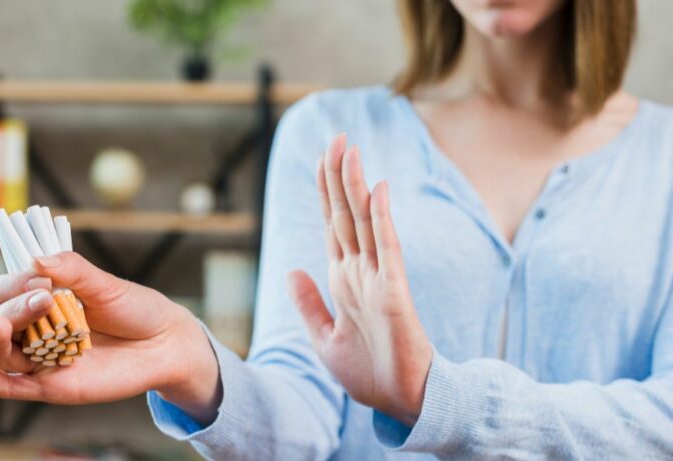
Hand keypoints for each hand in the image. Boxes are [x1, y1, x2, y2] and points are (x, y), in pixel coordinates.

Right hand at [0, 252, 221, 423]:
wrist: (166, 343)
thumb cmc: (136, 310)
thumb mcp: (107, 285)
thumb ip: (73, 270)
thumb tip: (35, 259)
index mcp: (43, 297)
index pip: (2, 289)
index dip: (11, 282)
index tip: (39, 276)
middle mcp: (35, 327)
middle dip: (12, 306)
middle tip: (43, 297)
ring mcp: (41, 357)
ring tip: (7, 325)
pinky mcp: (50, 385)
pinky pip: (8, 385)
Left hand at [288, 133, 432, 425]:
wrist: (400, 401)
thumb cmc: (369, 372)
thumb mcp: (324, 337)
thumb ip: (308, 303)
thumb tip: (292, 269)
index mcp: (342, 280)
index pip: (332, 225)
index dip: (325, 191)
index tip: (321, 158)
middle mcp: (359, 271)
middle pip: (346, 214)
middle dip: (338, 175)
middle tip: (336, 137)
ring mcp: (378, 278)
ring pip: (365, 222)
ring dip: (356, 185)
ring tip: (349, 149)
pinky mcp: (394, 292)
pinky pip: (387, 248)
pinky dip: (382, 219)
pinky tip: (377, 190)